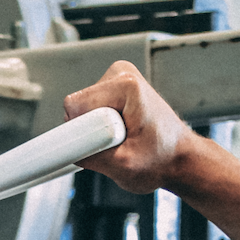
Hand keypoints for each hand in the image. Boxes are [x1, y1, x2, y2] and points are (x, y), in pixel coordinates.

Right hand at [63, 60, 198, 195]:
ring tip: (121, 140)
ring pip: (81, 110)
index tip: (99, 146)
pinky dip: (98, 127)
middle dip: (89, 132)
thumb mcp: (123, 166)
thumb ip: (88, 155)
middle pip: (77, 107)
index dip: (82, 133)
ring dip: (94, 131)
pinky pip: (88, 111)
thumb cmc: (161, 160)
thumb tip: (61, 148)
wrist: (179, 159)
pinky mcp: (113, 88)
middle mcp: (122, 73)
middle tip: (116, 145)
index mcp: (127, 85)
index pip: (76, 106)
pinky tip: (119, 134)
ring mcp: (118, 78)